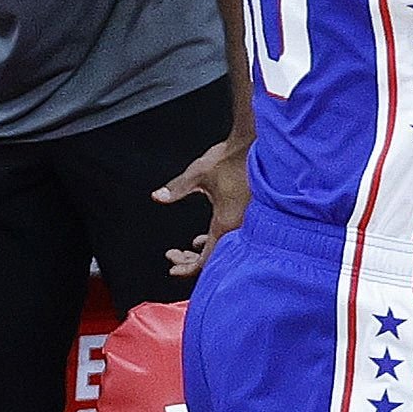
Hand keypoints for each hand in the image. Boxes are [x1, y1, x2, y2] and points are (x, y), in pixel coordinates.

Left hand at [155, 133, 251, 279]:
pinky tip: (200, 240)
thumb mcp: (198, 174)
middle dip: (189, 261)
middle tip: (172, 257)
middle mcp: (238, 227)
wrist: (255, 144)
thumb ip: (177, 188)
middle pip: (212, 259)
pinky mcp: (247, 215)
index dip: (186, 268)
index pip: (205, 261)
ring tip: (183, 251)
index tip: (172, 267)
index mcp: (225, 222)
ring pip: (220, 249)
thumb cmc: (230, 157)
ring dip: (200, 252)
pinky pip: (228, 239)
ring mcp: (245, 222)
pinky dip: (212, 242)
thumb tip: (157, 196)